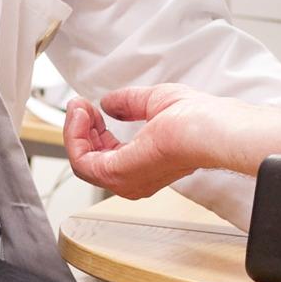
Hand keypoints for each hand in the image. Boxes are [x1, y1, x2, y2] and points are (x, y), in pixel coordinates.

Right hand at [64, 84, 235, 198]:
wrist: (206, 127)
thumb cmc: (196, 118)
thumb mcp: (153, 101)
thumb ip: (129, 103)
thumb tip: (110, 103)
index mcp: (144, 165)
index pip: (105, 155)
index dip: (93, 128)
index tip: (90, 107)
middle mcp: (133, 179)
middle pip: (89, 159)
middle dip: (80, 127)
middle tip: (80, 105)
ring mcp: (124, 180)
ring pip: (81, 160)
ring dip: (74, 130)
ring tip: (79, 107)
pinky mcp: (116, 174)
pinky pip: (80, 161)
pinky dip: (75, 135)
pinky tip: (81, 114)